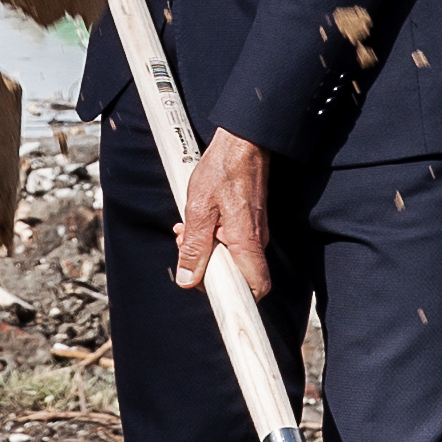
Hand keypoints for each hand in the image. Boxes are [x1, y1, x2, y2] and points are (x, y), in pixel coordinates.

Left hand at [172, 134, 271, 299]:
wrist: (242, 143)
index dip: (235, 298)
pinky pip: (231, 242)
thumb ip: (194, 247)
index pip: (256, 288)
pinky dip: (212, 237)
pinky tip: (196, 222)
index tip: (208, 290)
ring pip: (230, 257)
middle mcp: (256, 241)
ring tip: (186, 231)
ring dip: (205, 250)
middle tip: (185, 249)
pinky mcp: (249, 223)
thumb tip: (187, 278)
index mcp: (246, 242)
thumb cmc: (223, 171)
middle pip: (237, 275)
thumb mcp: (198, 209)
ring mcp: (254, 232)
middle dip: (207, 269)